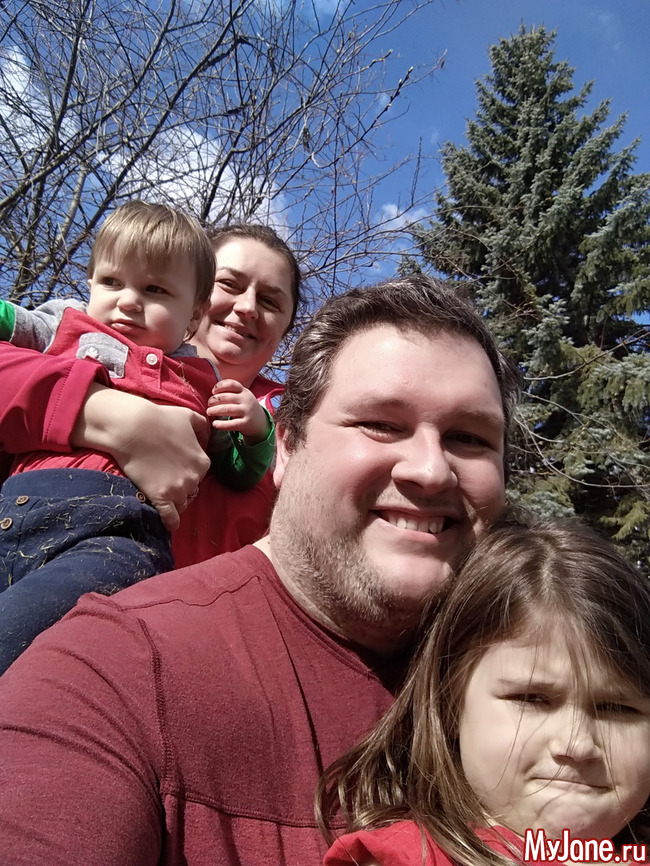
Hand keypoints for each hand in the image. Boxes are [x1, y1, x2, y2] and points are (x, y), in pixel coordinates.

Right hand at [72, 385, 209, 530]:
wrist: (133, 427)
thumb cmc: (160, 419)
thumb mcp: (189, 416)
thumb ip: (203, 427)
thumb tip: (208, 438)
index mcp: (203, 462)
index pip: (200, 475)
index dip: (188, 472)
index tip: (176, 469)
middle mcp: (194, 478)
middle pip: (192, 490)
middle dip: (182, 487)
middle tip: (167, 479)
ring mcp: (178, 489)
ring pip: (182, 504)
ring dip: (176, 502)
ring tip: (165, 498)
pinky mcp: (161, 497)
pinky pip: (171, 518)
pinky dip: (171, 522)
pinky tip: (169, 525)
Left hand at [207, 379, 270, 443]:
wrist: (261, 423)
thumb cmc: (246, 408)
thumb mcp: (243, 396)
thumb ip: (231, 392)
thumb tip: (213, 391)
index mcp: (244, 391)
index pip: (231, 384)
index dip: (220, 386)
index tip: (213, 391)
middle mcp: (246, 400)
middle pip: (226, 397)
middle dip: (214, 400)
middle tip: (208, 404)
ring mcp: (246, 412)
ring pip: (227, 409)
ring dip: (215, 410)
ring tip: (208, 412)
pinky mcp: (245, 424)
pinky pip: (232, 424)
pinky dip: (221, 424)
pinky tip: (215, 424)